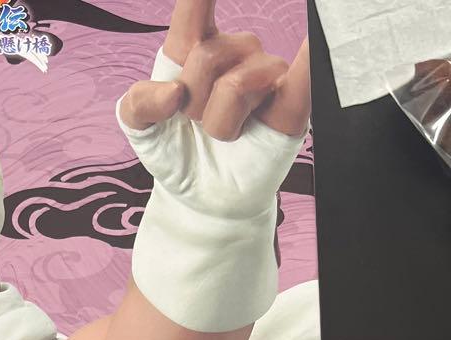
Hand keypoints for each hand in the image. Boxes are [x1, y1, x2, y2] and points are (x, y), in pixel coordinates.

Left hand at [118, 0, 309, 219]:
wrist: (202, 200)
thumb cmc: (176, 154)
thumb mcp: (142, 130)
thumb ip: (138, 104)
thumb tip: (173, 93)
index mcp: (195, 47)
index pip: (196, 5)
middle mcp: (236, 52)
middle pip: (208, 56)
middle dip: (193, 103)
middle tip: (199, 126)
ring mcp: (268, 75)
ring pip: (237, 84)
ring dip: (220, 124)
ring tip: (224, 137)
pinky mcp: (293, 103)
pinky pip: (306, 70)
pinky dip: (312, 53)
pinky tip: (320, 35)